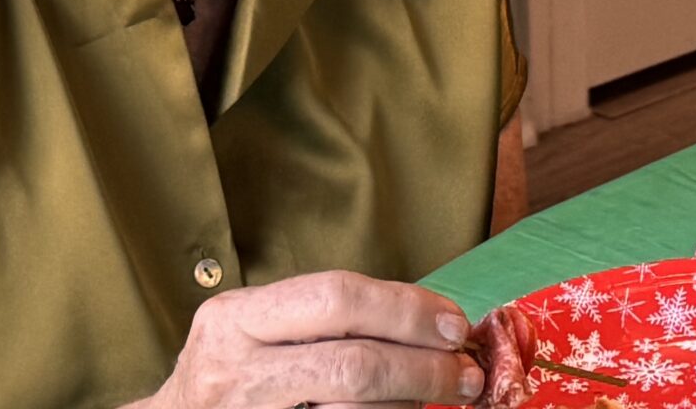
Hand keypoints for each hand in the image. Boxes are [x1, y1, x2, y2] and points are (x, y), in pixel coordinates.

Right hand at [148, 271, 484, 408]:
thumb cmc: (230, 378)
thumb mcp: (256, 334)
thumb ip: (327, 322)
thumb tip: (433, 323)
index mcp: (235, 319)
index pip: (337, 297)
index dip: (407, 309)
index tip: (453, 325)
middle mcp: (234, 369)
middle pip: (354, 363)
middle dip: (424, 369)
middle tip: (465, 376)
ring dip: (411, 406)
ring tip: (442, 398)